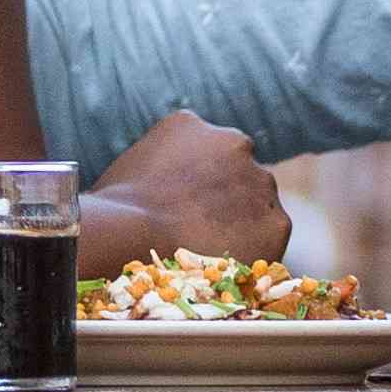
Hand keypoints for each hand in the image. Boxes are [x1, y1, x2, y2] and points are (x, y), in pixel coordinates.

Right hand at [86, 111, 286, 263]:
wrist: (132, 233)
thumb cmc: (114, 209)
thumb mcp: (133, 164)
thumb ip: (161, 165)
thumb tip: (157, 190)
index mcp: (193, 125)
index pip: (204, 152)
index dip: (194, 183)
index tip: (181, 205)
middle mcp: (235, 144)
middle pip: (236, 175)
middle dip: (223, 199)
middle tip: (195, 231)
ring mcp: (259, 183)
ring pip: (256, 206)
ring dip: (240, 224)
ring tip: (207, 253)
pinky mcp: (276, 223)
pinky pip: (267, 239)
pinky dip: (252, 252)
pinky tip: (223, 266)